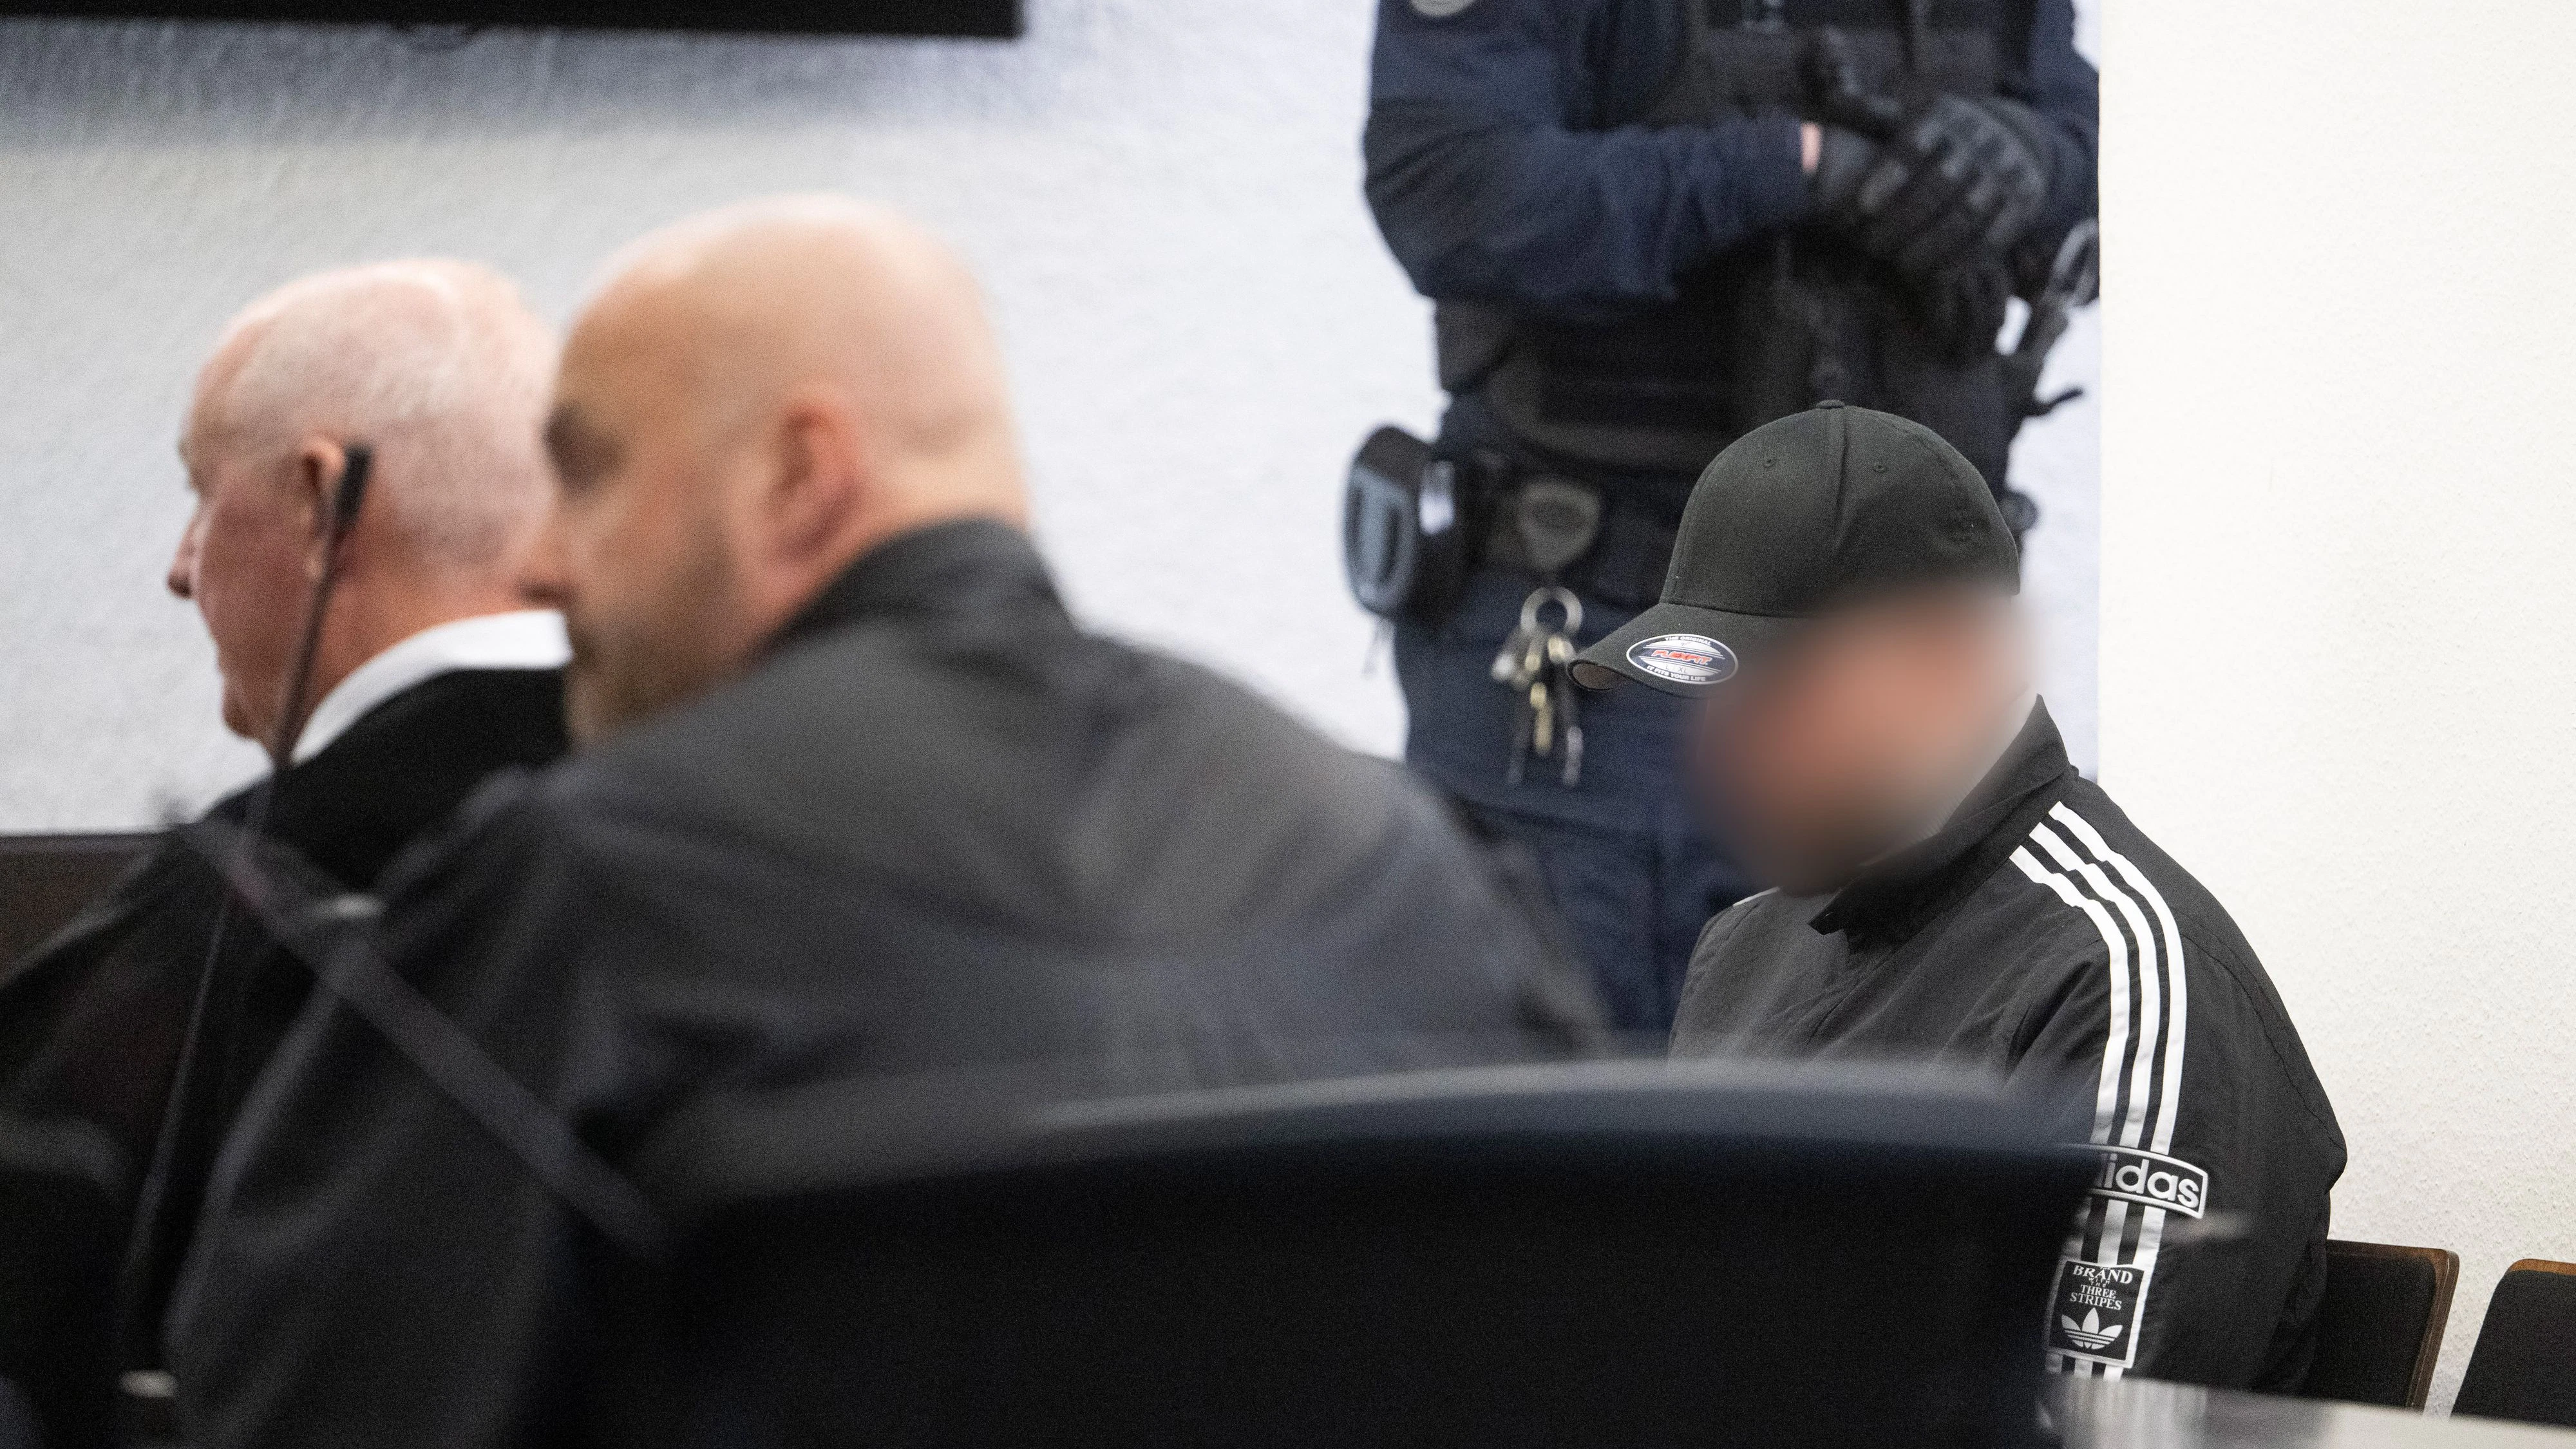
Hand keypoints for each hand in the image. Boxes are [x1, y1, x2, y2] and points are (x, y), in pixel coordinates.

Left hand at [1848, 97, 2053, 280]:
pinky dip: (1966, 258)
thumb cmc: (1939, 137)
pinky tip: (1939, 274)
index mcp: (1945, 117)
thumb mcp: (1913, 117)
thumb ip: (1875, 116)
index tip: (1862, 207)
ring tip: (1904, 267)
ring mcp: (2007, 168)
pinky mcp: (2026, 197)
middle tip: (1874, 248)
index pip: (1914, 146)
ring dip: (1932, 246)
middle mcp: (1979, 138)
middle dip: (1903, 221)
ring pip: (1967, 213)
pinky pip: (1996, 233)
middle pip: (1940, 184)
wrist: (2011, 138)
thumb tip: (1836, 98)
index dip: (1887, 177)